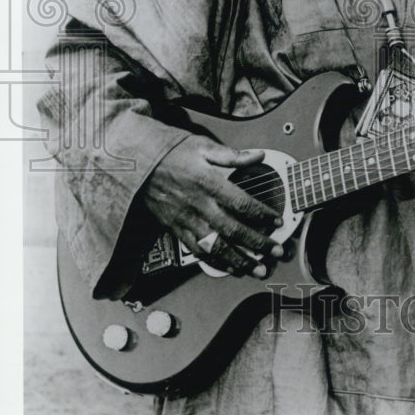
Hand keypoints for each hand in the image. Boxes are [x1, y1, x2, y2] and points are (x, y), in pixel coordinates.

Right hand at [142, 135, 283, 275]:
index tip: (278, 222)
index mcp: (208, 182)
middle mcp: (198, 204)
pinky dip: (216, 262)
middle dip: (257, 243)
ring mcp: (186, 219)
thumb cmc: (171, 152)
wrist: (136, 165)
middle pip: (233, 230)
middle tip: (277, 252)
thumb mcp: (202, 146)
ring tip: (258, 269)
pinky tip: (230, 268)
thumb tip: (260, 155)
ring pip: (216, 246)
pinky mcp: (176, 229)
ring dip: (239, 260)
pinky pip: (197, 251)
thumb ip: (233, 155)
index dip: (262, 214)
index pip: (241, 203)